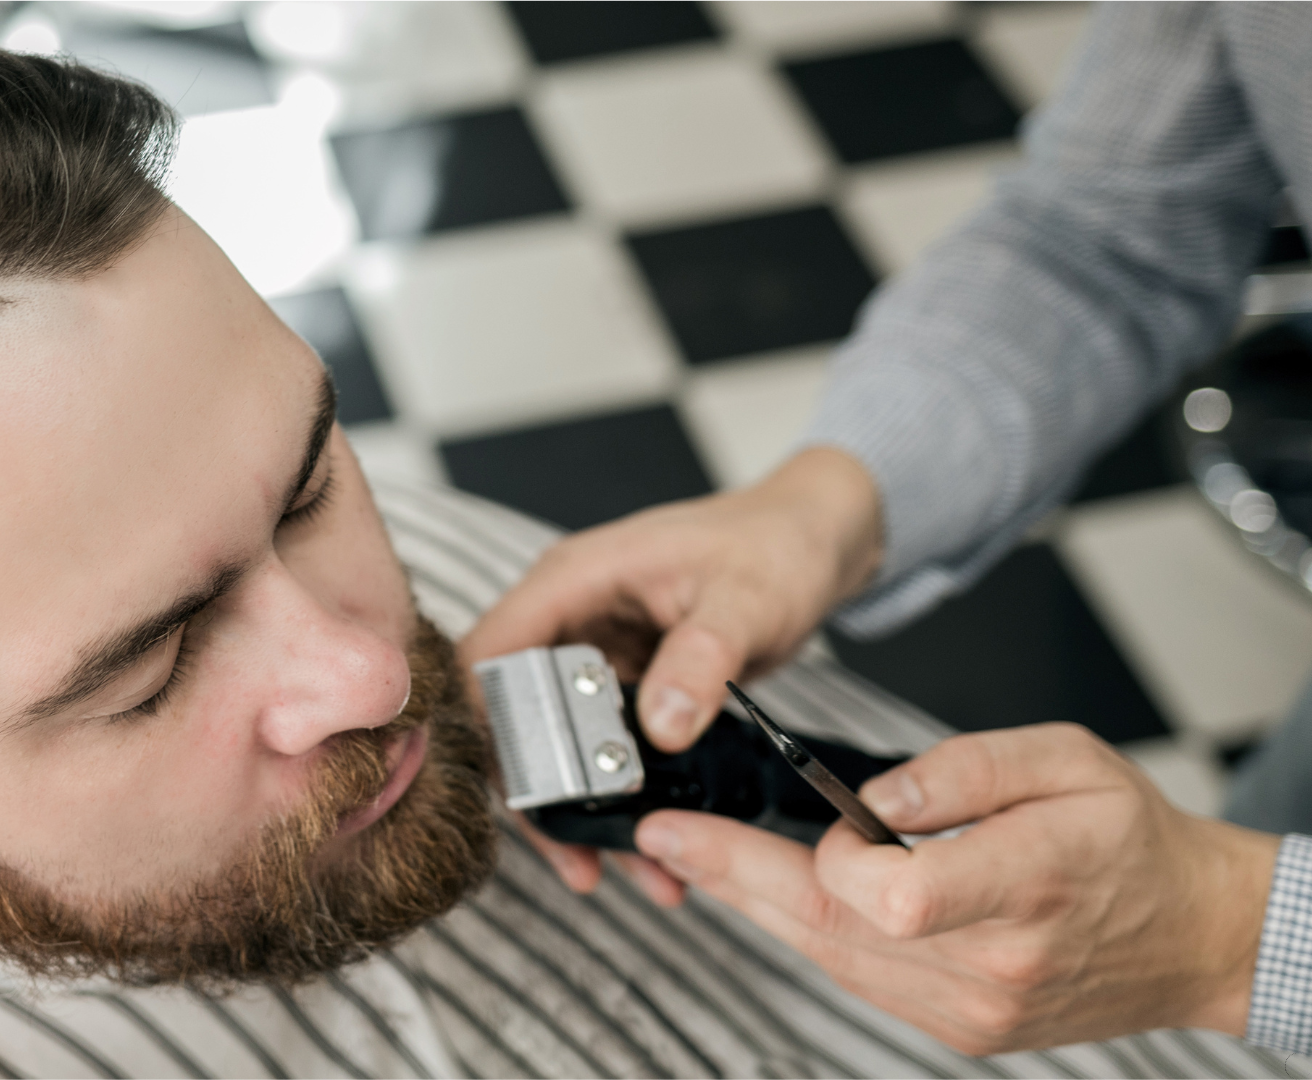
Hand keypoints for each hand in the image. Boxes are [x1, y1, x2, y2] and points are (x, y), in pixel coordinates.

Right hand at [461, 446, 881, 893]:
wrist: (810, 540)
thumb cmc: (774, 546)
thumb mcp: (746, 599)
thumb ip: (701, 658)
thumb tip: (661, 728)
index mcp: (571, 581)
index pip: (488, 658)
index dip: (490, 727)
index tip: (525, 798)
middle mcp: (567, 618)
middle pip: (512, 716)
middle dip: (540, 795)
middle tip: (577, 859)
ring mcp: (591, 653)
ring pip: (556, 744)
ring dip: (582, 810)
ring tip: (627, 871)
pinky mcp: (621, 684)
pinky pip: (600, 749)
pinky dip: (619, 799)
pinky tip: (653, 846)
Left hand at [634, 723, 1280, 1054]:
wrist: (1191, 934)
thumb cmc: (1133, 840)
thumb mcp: (1070, 761)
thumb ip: (968, 768)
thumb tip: (876, 791)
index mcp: (1028, 886)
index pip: (896, 893)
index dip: (835, 855)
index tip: (807, 813)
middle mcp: (993, 964)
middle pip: (833, 927)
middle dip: (733, 875)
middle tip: (666, 836)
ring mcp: (970, 1007)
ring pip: (830, 957)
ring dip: (755, 905)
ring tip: (696, 857)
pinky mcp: (955, 1026)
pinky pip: (856, 975)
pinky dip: (808, 931)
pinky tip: (771, 895)